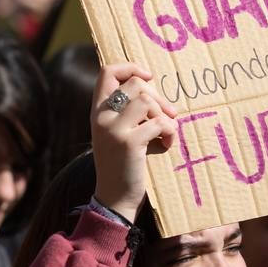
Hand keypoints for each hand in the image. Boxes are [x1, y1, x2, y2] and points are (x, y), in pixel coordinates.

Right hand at [90, 63, 177, 221]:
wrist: (113, 199)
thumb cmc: (122, 165)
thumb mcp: (116, 133)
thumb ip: (126, 111)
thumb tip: (151, 86)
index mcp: (97, 112)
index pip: (107, 72)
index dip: (130, 67)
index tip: (148, 77)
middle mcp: (102, 117)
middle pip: (135, 84)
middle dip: (158, 96)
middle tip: (170, 113)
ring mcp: (114, 129)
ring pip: (147, 101)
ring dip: (165, 115)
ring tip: (167, 131)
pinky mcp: (129, 143)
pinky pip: (159, 123)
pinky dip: (169, 132)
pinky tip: (166, 145)